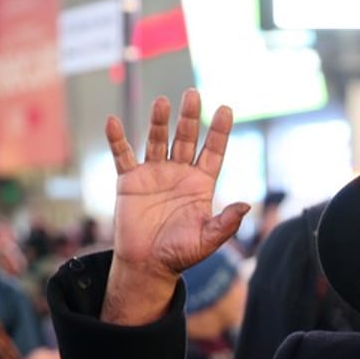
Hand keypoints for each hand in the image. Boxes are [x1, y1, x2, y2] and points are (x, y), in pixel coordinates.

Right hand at [103, 89, 249, 323]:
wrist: (147, 264)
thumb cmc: (180, 254)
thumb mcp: (207, 240)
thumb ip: (226, 224)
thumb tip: (245, 206)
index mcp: (201, 184)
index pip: (213, 152)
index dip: (219, 131)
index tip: (225, 108)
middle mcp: (179, 173)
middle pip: (186, 138)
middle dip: (190, 117)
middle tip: (193, 93)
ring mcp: (154, 174)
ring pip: (157, 140)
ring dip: (159, 122)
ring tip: (162, 102)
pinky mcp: (129, 180)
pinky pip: (122, 155)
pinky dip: (117, 139)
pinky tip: (114, 122)